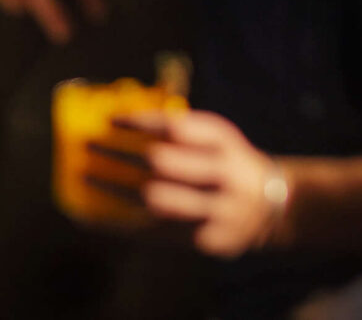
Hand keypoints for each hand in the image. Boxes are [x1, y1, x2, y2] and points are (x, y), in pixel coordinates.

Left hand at [106, 109, 288, 258]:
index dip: (140, 122)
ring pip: (158, 201)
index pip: (175, 127)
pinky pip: (159, 233)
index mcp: (225, 143)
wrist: (275, 207)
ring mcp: (220, 212)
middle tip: (88, 145)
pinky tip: (95, 216)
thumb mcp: (218, 139)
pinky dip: (124, 224)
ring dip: (116, 188)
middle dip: (121, 153)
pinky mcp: (211, 240)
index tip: (109, 120)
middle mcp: (226, 176)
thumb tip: (118, 120)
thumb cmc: (228, 163)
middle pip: (163, 163)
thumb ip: (181, 131)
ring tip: (86, 175)